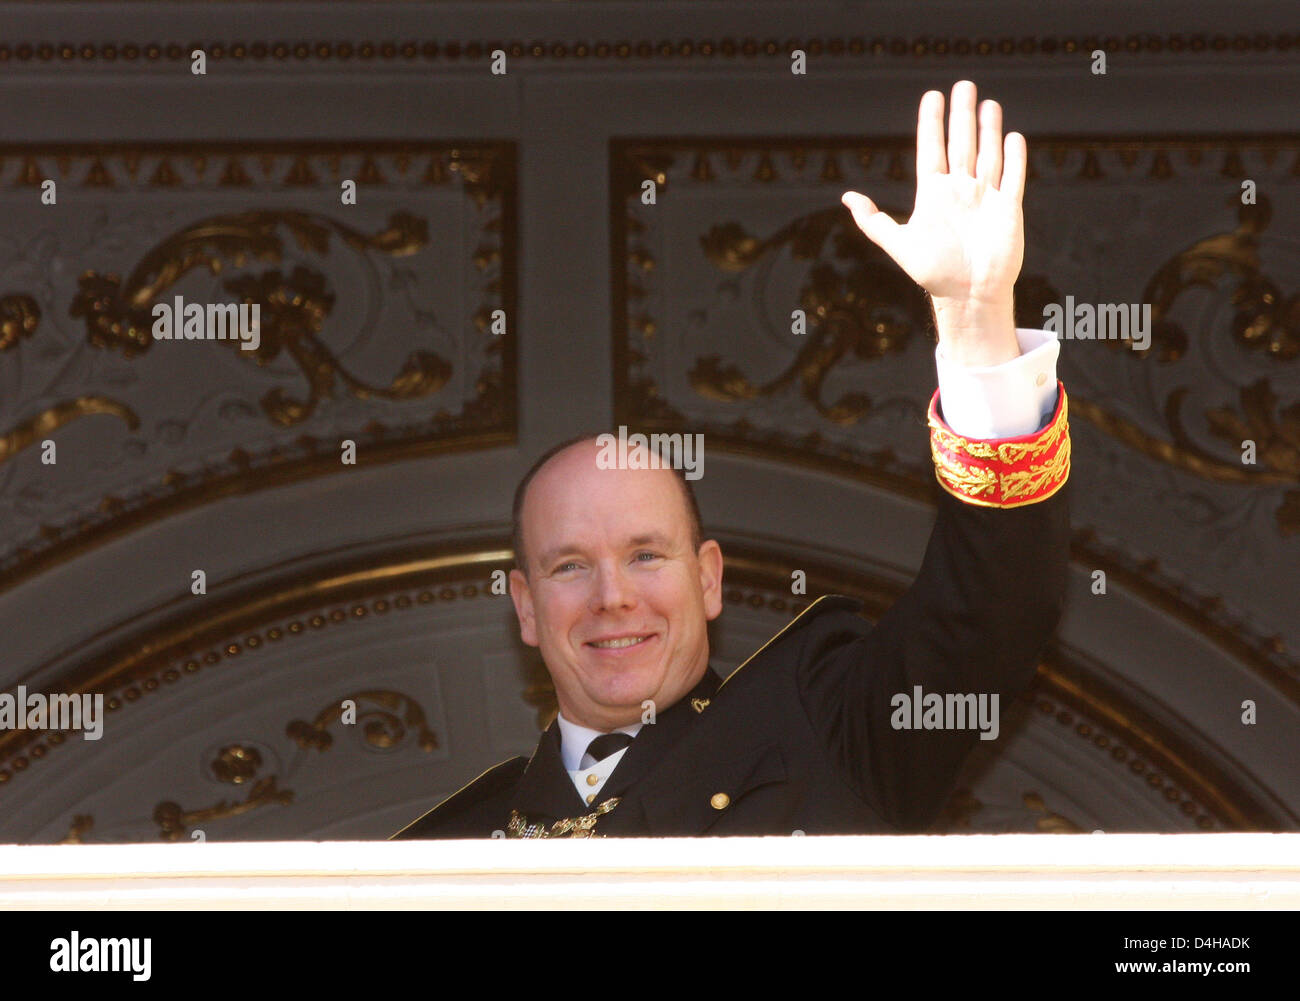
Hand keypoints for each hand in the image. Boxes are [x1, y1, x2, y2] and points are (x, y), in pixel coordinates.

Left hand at [841, 80, 1024, 366]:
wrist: (967, 296)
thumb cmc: (932, 273)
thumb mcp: (897, 244)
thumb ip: (873, 221)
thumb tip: (847, 198)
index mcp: (932, 195)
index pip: (932, 149)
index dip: (931, 123)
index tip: (931, 96)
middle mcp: (959, 191)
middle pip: (961, 144)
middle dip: (961, 115)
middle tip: (963, 85)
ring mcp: (985, 197)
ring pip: (987, 154)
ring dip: (988, 129)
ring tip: (987, 103)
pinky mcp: (1008, 208)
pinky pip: (1013, 176)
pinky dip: (1014, 156)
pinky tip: (1012, 136)